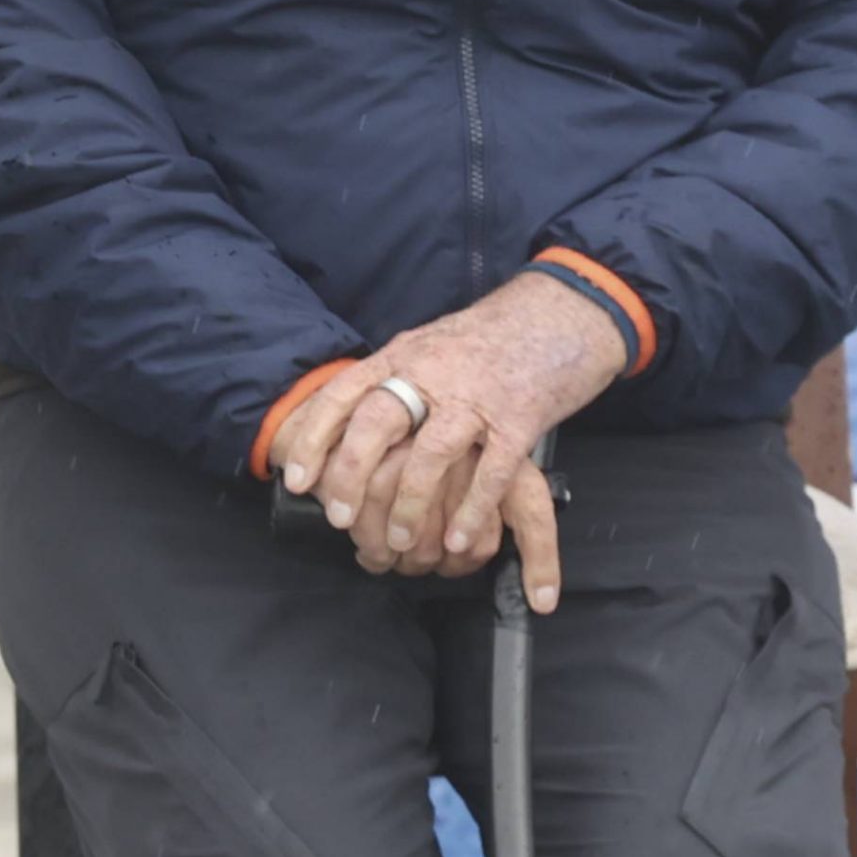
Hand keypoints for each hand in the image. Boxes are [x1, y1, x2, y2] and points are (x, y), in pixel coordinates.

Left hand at [269, 272, 628, 607]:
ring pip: (430, 453)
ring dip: (410, 504)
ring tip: (399, 543)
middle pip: (378, 422)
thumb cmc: (487, 339)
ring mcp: (478, 396)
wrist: (560, 312)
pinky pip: (492, 471)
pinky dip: (473, 510)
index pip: (345, 393)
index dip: (316, 437)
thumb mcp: (428, 345)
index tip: (296, 478)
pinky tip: (459, 541)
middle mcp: (435, 371)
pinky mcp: (520, 419)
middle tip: (338, 518)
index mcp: (405, 353)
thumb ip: (392, 378)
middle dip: (351, 474)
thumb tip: (344, 423)